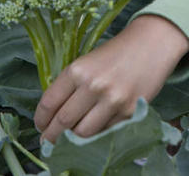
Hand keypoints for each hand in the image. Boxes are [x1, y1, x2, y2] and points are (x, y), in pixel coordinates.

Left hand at [34, 15, 188, 142]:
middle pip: (64, 121)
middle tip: (47, 142)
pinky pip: (105, 132)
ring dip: (72, 141)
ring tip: (66, 142)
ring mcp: (112, 102)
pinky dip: (95, 137)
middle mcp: (93, 86)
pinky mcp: (130, 113)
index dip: (41, 118)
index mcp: (77, 70)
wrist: (149, 46)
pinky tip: (89, 135)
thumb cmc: (114, 53)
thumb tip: (54, 113)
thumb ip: (71, 85)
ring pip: (83, 133)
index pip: (50, 102)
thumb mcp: (86, 62)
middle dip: (52, 136)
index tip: (39, 125)